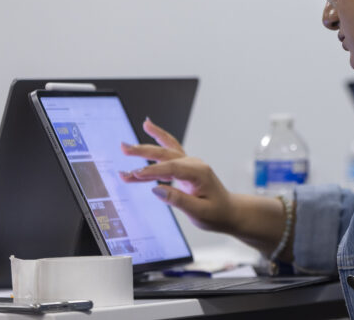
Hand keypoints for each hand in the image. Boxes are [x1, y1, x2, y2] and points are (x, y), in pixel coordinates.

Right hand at [119, 118, 238, 232]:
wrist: (229, 211)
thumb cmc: (216, 213)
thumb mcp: (199, 211)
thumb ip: (178, 200)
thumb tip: (157, 189)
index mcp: (199, 173)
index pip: (171, 168)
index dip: (152, 170)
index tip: (135, 174)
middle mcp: (194, 164)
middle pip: (166, 153)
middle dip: (143, 150)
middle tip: (124, 147)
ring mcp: (190, 164)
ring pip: (166, 151)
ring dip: (147, 146)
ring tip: (127, 143)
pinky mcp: (186, 167)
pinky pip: (168, 156)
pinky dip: (155, 150)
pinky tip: (145, 140)